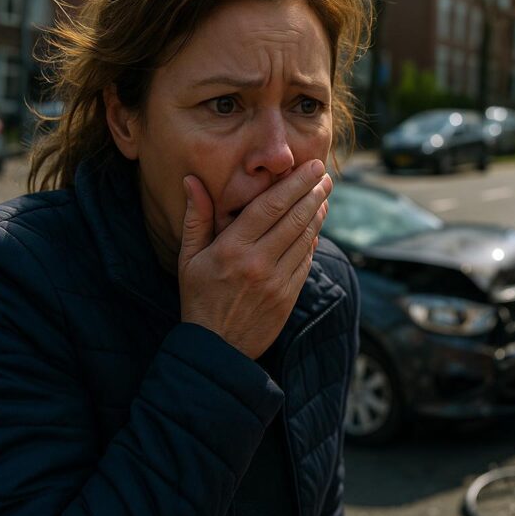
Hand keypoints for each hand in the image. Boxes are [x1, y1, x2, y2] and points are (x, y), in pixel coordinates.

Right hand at [178, 160, 330, 359]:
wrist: (216, 347)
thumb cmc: (198, 297)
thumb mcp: (188, 257)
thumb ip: (196, 218)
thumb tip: (192, 180)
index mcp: (232, 248)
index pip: (270, 206)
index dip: (294, 184)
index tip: (311, 167)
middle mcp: (258, 262)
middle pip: (294, 218)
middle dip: (314, 193)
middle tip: (326, 175)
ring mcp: (276, 280)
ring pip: (305, 238)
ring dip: (318, 214)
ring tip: (324, 196)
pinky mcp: (288, 295)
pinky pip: (305, 261)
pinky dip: (313, 241)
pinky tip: (316, 227)